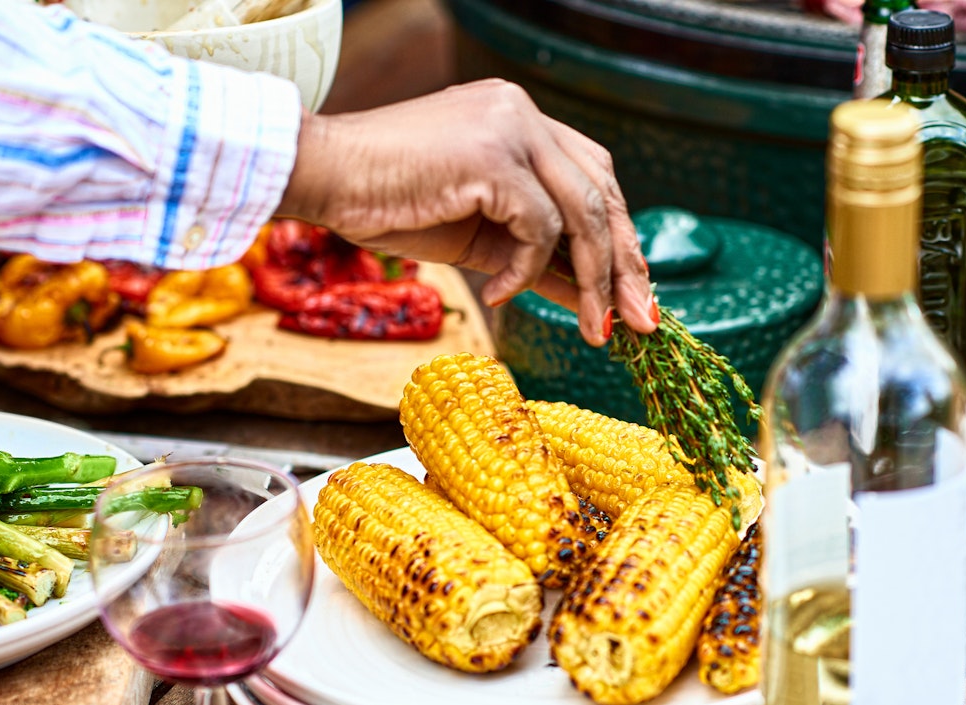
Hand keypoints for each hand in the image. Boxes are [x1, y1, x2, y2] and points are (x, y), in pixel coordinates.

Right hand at [277, 79, 655, 346]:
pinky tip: (497, 294)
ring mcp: (512, 129)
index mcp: (521, 122)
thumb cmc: (385, 204)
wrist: (323, 178)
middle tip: (642, 321)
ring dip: (592, 280)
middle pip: (602, 192)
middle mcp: (524, 114)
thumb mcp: (477, 236)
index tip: (632, 290)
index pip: (593, 177)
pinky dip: (525, 271)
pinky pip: (537, 228)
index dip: (617, 236)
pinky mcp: (494, 157)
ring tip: (593, 329)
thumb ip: (532, 255)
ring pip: (582, 212)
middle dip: (624, 263)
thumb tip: (588, 298)